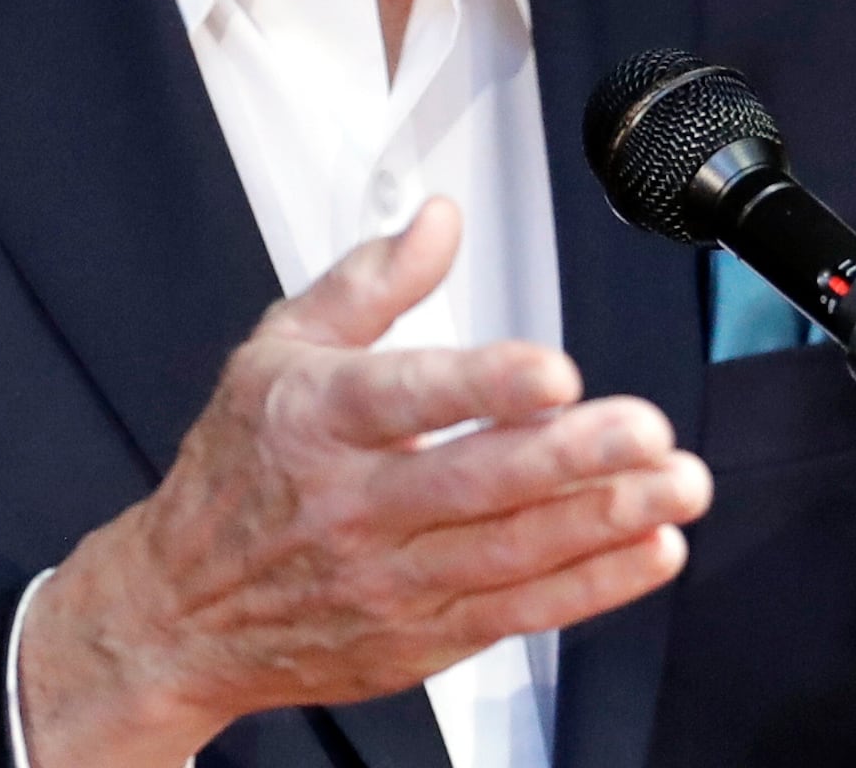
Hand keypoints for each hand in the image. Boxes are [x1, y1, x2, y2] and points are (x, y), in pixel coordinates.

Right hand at [15, 198, 710, 764]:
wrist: (179, 611)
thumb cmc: (237, 469)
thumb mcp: (277, 349)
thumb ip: (370, 281)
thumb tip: (437, 219)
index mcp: (315, 418)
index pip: (404, 395)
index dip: (482, 384)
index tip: (553, 370)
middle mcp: (353, 503)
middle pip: (474, 482)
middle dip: (572, 458)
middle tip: (647, 429)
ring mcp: (389, 578)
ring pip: (511, 551)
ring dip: (604, 520)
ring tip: (676, 485)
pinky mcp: (420, 636)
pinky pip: (520, 612)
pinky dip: (593, 586)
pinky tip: (649, 550)